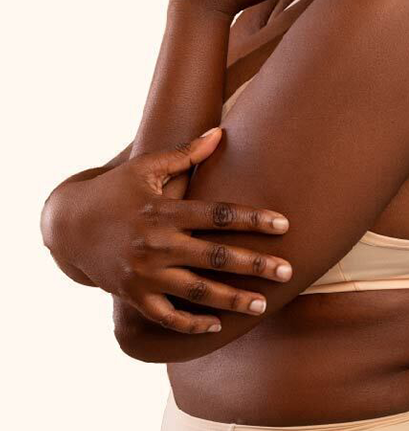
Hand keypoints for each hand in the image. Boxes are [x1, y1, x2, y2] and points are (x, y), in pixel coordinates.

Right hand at [62, 129, 293, 333]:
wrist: (69, 225)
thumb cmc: (115, 190)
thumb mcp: (146, 166)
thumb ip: (185, 154)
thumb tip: (220, 133)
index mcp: (165, 211)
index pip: (218, 215)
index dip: (253, 220)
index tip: (284, 224)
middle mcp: (157, 244)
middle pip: (215, 257)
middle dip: (254, 265)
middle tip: (287, 272)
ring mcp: (145, 274)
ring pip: (196, 291)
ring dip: (231, 299)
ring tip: (263, 305)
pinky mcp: (133, 296)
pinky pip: (166, 317)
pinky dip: (190, 324)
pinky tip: (216, 326)